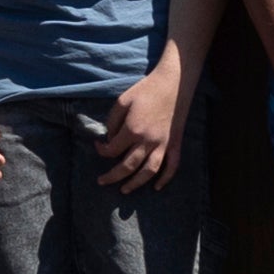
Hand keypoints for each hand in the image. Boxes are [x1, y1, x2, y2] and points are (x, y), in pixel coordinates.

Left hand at [98, 46, 190, 191]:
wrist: (173, 82)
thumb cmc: (146, 89)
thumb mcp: (122, 100)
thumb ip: (113, 121)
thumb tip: (110, 138)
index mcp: (133, 129)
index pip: (113, 150)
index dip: (102, 150)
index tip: (98, 145)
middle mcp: (148, 141)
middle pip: (128, 166)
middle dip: (112, 176)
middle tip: (102, 182)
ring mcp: (163, 144)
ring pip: (149, 172)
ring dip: (136, 184)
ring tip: (125, 190)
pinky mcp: (175, 143)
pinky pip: (172, 165)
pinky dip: (166, 179)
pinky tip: (157, 187)